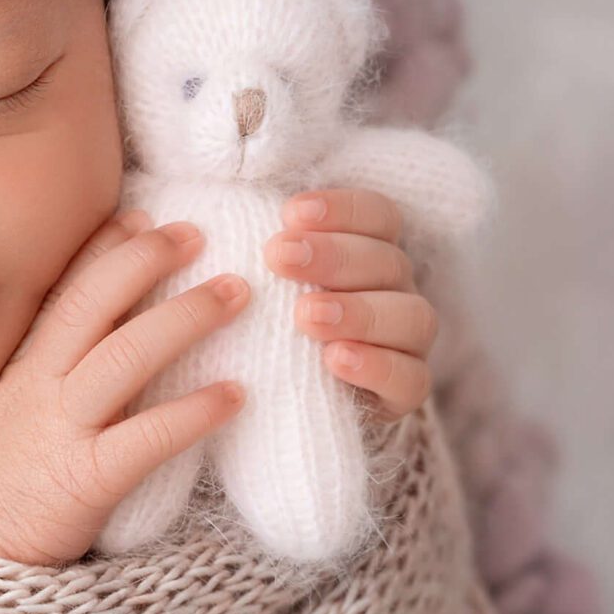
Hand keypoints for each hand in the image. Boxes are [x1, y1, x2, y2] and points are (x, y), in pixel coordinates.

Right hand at [0, 210, 250, 566]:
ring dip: (183, 316)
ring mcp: (58, 432)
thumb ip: (37, 391)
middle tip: (196, 232)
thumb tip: (90, 363)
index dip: (101, 249)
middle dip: (144, 260)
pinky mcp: (82, 482)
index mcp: (19, 375)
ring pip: (123, 356)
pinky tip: (235, 395)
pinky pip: (144, 438)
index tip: (139, 215)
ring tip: (235, 292)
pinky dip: (192, 412)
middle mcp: (37, 391)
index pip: (60, 293)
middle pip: (91, 305)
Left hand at [267, 185, 438, 423]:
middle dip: (334, 255)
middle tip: (279, 257)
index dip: (342, 208)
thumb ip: (255, 249)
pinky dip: (377, 365)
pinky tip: (335, 360)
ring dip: (358, 312)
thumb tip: (201, 217)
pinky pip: (412, 379)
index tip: (290, 213)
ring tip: (306, 316)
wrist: (286, 404)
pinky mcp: (406, 392)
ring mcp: (407, 342)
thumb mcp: (259, 284)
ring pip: (412, 316)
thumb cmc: (269, 327)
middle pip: (388, 261)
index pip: (378, 216)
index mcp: (371, 252)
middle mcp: (396, 291)